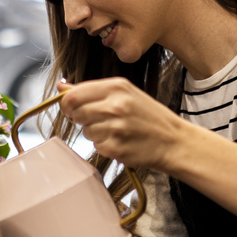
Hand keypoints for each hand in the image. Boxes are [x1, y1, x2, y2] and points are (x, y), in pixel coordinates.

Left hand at [56, 78, 187, 171]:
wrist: (175, 142)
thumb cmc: (150, 117)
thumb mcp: (126, 93)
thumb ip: (93, 90)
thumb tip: (61, 87)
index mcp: (116, 87)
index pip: (73, 95)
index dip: (69, 104)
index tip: (73, 108)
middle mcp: (115, 106)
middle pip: (77, 114)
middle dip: (84, 119)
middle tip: (104, 120)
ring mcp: (115, 128)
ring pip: (86, 131)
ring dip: (97, 134)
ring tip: (118, 131)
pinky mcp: (116, 148)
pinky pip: (97, 147)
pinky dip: (106, 146)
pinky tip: (123, 142)